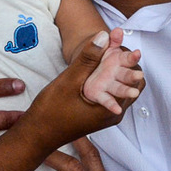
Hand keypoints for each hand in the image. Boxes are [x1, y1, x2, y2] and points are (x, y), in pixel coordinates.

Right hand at [23, 29, 138, 148]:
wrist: (37, 134)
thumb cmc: (51, 112)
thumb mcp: (69, 80)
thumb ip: (88, 58)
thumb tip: (104, 36)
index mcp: (111, 109)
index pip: (133, 81)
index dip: (130, 59)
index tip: (125, 42)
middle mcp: (113, 114)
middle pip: (130, 85)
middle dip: (126, 65)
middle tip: (119, 46)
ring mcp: (105, 115)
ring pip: (119, 89)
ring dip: (116, 72)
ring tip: (108, 53)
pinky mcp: (97, 114)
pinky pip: (109, 94)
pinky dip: (107, 80)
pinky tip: (96, 68)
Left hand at [81, 29, 143, 114]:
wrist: (76, 70)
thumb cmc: (90, 57)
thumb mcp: (95, 49)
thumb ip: (105, 43)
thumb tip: (109, 33)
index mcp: (116, 59)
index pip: (127, 58)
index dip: (132, 56)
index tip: (137, 53)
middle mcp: (115, 73)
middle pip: (126, 74)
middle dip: (132, 75)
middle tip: (139, 76)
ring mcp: (108, 85)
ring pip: (119, 88)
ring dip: (126, 91)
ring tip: (133, 94)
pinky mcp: (99, 95)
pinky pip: (107, 100)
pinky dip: (112, 104)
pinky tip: (117, 109)